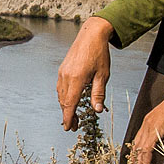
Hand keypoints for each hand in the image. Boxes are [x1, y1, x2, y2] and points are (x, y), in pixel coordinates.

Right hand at [56, 16, 113, 130]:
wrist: (91, 35)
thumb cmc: (99, 54)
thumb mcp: (102, 75)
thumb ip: (98, 93)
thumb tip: (96, 110)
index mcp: (76, 79)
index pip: (70, 104)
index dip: (68, 118)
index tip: (68, 128)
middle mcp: (65, 77)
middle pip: (63, 101)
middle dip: (67, 115)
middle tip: (74, 126)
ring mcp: (62, 72)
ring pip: (60, 95)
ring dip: (65, 106)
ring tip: (72, 115)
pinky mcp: (62, 69)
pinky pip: (60, 87)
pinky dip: (64, 97)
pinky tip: (69, 99)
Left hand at [127, 99, 163, 163]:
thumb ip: (163, 133)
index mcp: (147, 122)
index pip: (137, 140)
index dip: (135, 152)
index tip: (134, 162)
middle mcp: (145, 125)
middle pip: (135, 146)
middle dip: (133, 161)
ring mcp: (149, 129)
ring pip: (139, 150)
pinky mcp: (155, 133)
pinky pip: (147, 150)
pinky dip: (145, 161)